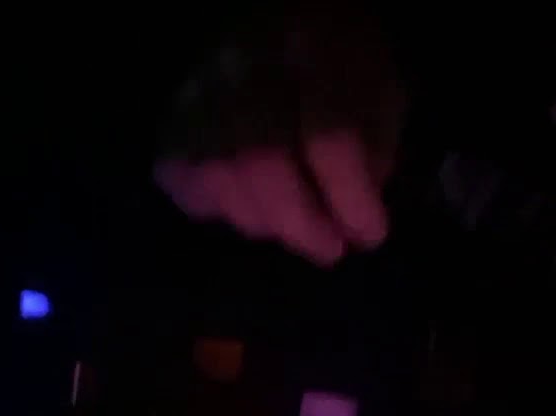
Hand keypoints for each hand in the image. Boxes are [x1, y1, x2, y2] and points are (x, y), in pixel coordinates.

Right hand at [154, 5, 404, 265]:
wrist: (281, 25)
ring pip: (217, 175)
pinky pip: (181, 178)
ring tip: (298, 231)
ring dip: (264, 222)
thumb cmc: (340, 65)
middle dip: (302, 222)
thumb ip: (374, 152)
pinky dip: (217, 207)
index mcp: (315, 50)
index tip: (371, 236)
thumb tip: (354, 218)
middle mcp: (248, 66)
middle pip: (262, 160)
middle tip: (331, 251)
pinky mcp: (173, 118)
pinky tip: (252, 210)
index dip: (350, 198)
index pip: (328, 134)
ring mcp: (200, 92)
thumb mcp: (381, 95)